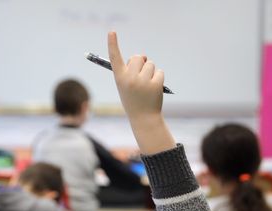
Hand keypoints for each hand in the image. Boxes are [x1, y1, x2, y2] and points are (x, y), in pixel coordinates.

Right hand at [108, 32, 174, 154]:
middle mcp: (130, 78)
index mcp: (120, 78)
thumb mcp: (125, 86)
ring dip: (151, 71)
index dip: (113, 44)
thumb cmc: (133, 100)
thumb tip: (142, 58)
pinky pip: (159, 71)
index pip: (115, 58)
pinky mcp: (156, 84)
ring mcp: (143, 81)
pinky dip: (158, 78)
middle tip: (140, 76)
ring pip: (150, 64)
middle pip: (138, 57)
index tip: (112, 32)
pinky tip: (155, 89)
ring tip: (147, 85)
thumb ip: (130, 71)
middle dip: (141, 63)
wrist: (143, 118)